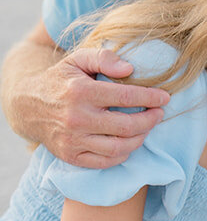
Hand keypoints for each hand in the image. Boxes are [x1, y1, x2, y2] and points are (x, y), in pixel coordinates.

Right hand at [40, 48, 168, 167]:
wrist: (28, 106)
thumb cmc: (61, 80)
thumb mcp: (77, 60)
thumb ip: (104, 58)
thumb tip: (130, 69)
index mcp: (81, 92)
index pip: (127, 96)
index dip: (151, 97)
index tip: (165, 97)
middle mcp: (77, 119)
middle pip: (127, 126)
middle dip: (150, 120)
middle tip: (159, 113)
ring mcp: (73, 140)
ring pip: (119, 147)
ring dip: (140, 138)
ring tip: (146, 127)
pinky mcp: (71, 156)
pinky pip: (105, 162)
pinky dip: (123, 154)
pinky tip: (129, 142)